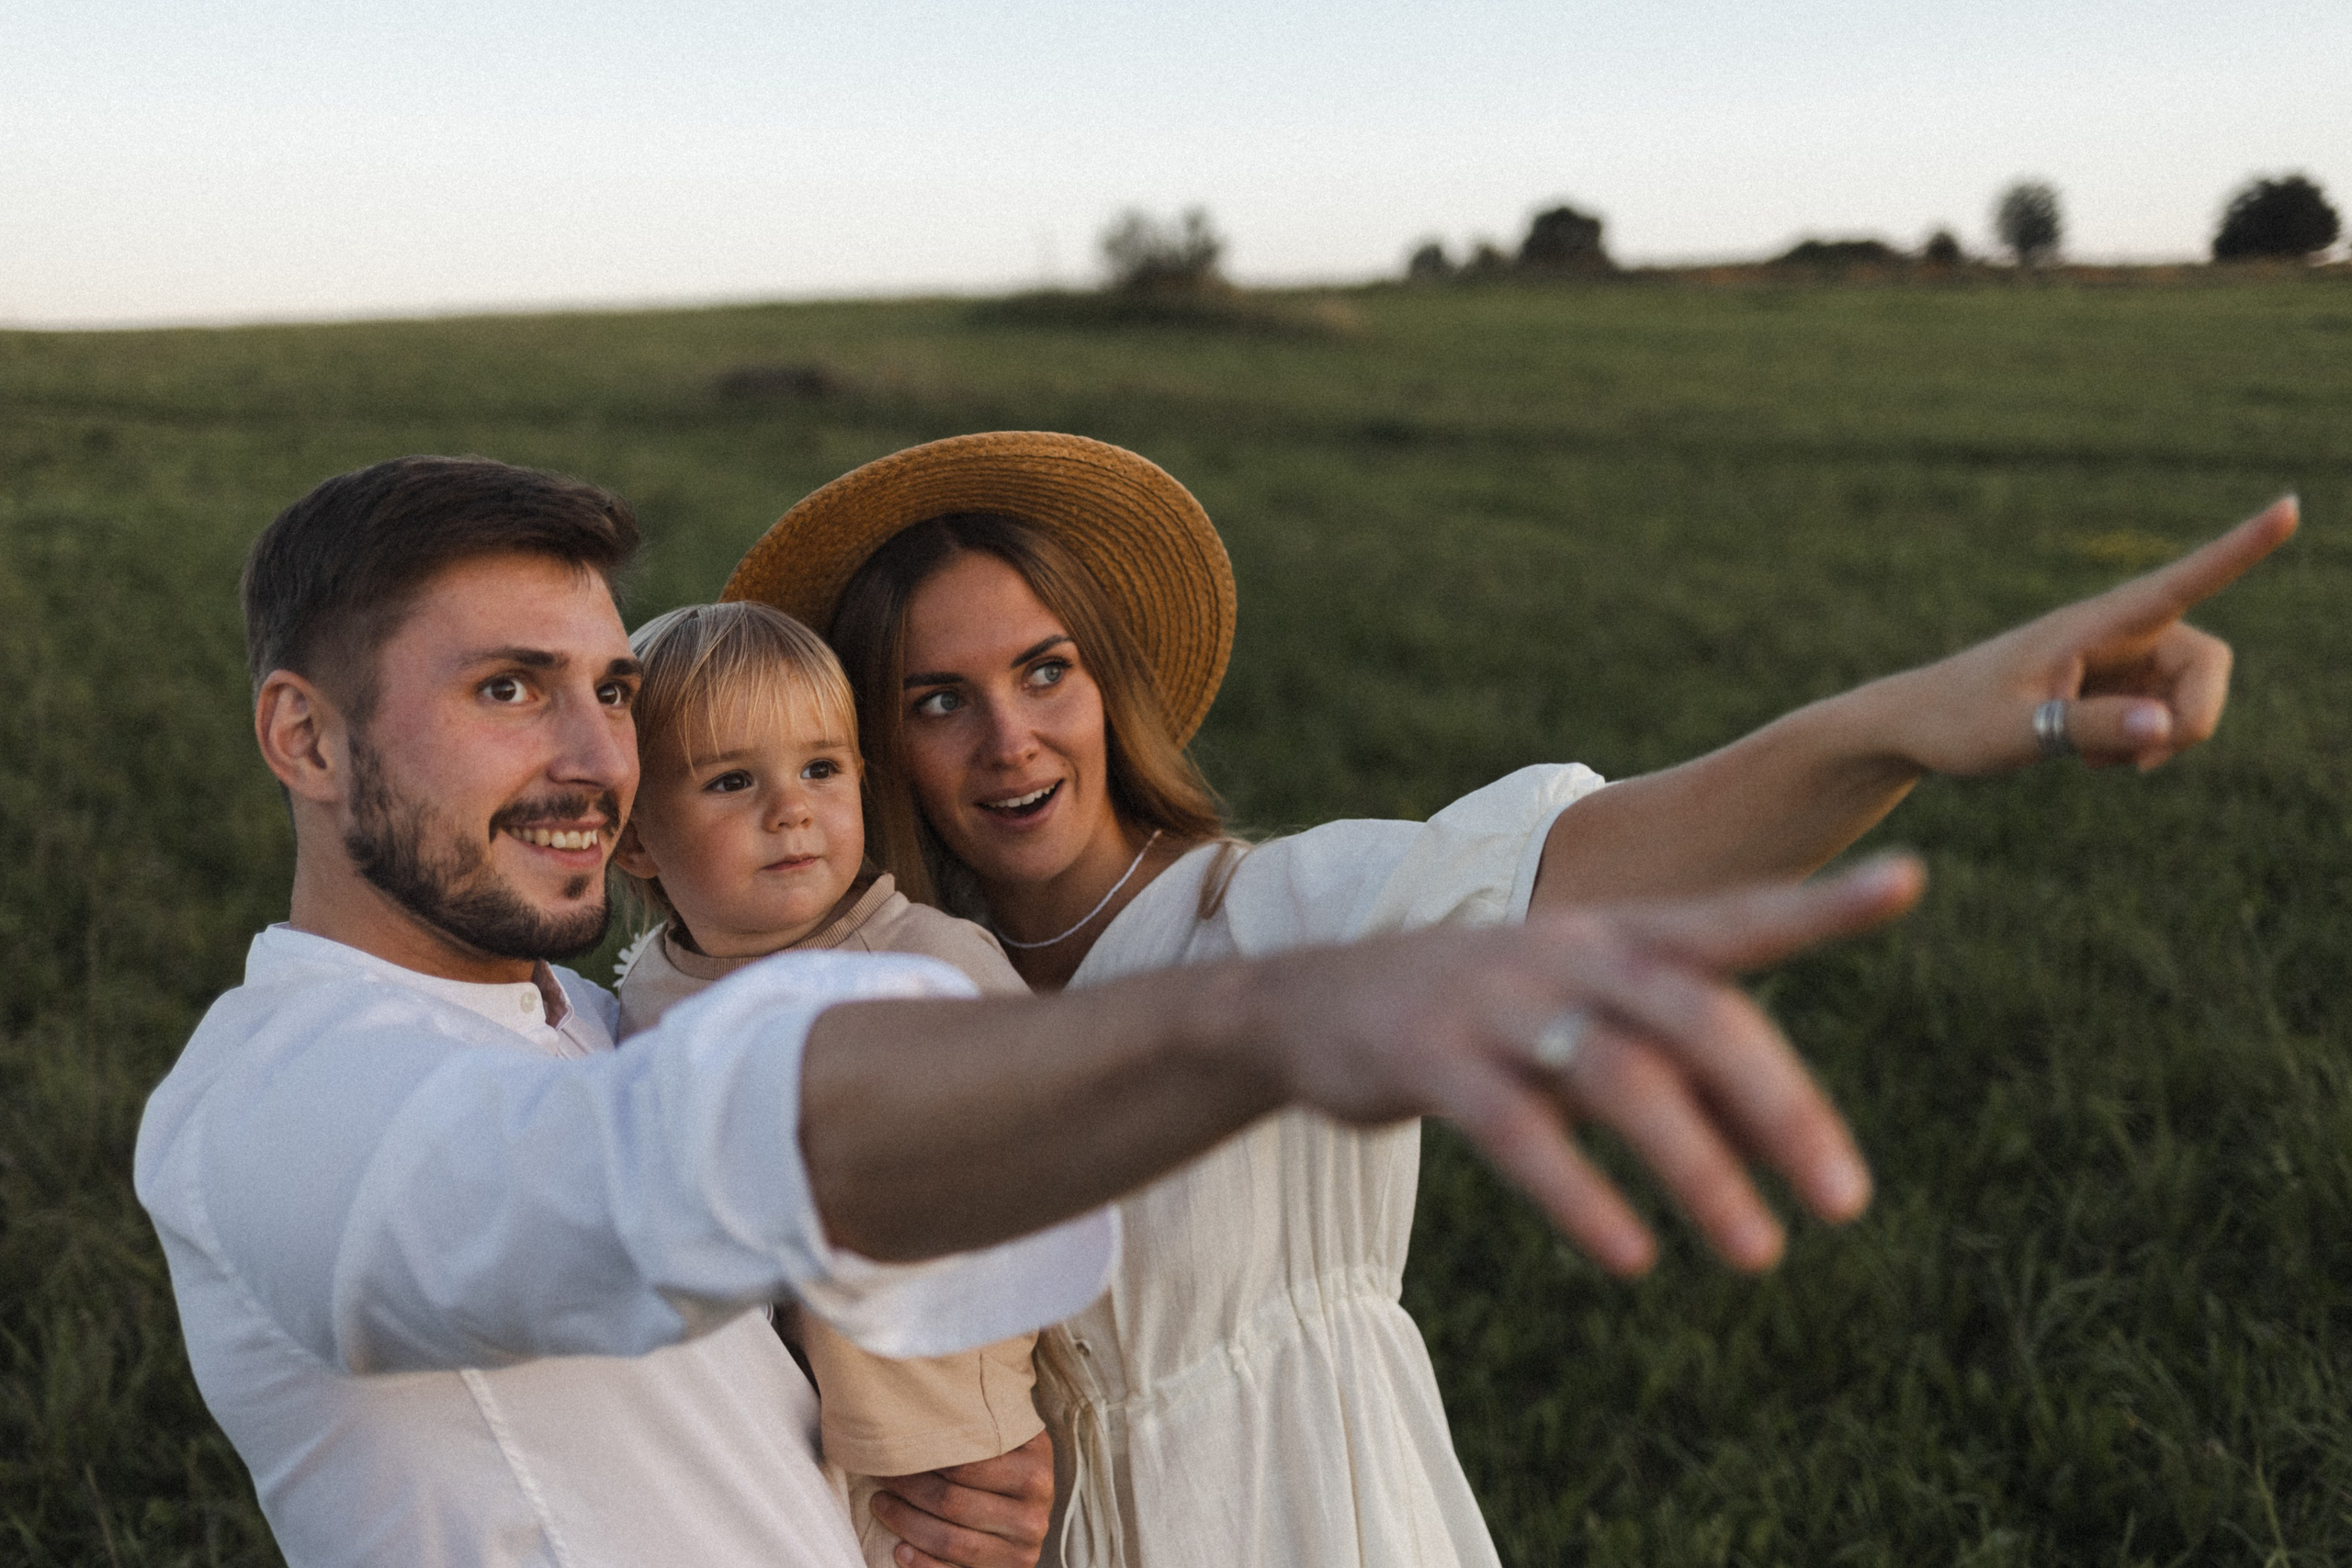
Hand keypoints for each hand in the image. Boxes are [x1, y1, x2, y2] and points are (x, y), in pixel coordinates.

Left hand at [870, 1429, 1053, 1567]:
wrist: (1030, 1513)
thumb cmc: (1008, 1465)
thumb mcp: (1007, 1440)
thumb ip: (979, 1426)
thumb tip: (917, 1413)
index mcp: (1034, 1473)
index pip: (965, 1467)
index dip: (923, 1458)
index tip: (896, 1449)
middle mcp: (1033, 1516)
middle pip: (952, 1503)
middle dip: (907, 1488)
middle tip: (882, 1475)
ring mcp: (1021, 1553)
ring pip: (949, 1540)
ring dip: (905, 1523)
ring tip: (882, 1504)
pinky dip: (920, 1563)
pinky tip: (899, 1548)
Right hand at [1249, 854, 1926, 1275]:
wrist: (1306, 1005)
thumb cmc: (1477, 1015)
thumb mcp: (1576, 1013)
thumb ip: (1673, 1056)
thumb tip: (1784, 1139)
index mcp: (1613, 936)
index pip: (1732, 916)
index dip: (1818, 903)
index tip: (1909, 881)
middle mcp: (1565, 955)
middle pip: (1696, 1016)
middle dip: (1781, 1108)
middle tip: (1846, 1201)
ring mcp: (1495, 1002)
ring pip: (1619, 1078)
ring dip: (1699, 1171)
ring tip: (1759, 1253)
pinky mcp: (1429, 1059)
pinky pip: (1518, 1132)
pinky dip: (1581, 1195)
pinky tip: (1632, 1256)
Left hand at [1887, 496, 2295, 774]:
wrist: (1916, 727)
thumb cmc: (1956, 723)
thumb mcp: (2016, 733)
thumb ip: (2088, 726)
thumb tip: (2167, 727)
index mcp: (2094, 623)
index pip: (2180, 580)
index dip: (2240, 548)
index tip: (2290, 506)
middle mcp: (2117, 632)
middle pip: (2208, 665)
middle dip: (2195, 719)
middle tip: (2143, 764)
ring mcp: (2118, 660)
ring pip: (2190, 697)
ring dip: (2163, 739)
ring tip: (2097, 762)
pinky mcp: (2112, 687)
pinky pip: (2162, 718)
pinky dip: (2141, 745)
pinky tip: (2092, 758)